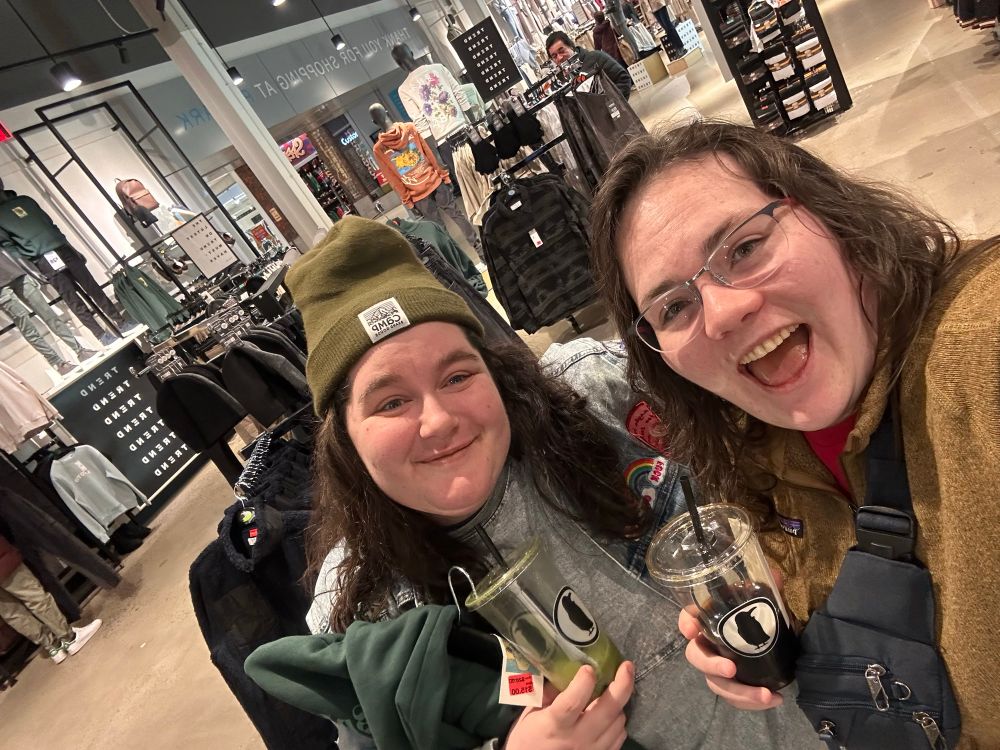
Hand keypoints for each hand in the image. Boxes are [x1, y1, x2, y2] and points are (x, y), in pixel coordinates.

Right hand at [504, 660, 634, 749]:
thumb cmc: (528, 740)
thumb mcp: (530, 714)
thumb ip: (548, 692)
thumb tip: (565, 669)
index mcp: (555, 725)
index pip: (572, 703)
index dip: (583, 683)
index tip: (588, 668)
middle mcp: (577, 739)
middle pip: (608, 710)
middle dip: (622, 685)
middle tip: (627, 666)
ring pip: (618, 722)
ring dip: (619, 703)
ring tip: (613, 691)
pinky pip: (619, 736)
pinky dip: (618, 722)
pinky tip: (610, 714)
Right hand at [677, 568, 785, 710]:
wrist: (773, 641)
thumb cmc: (759, 617)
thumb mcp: (765, 602)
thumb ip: (767, 587)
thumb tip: (774, 576)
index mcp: (710, 621)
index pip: (687, 617)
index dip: (685, 623)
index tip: (691, 629)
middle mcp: (708, 644)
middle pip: (696, 657)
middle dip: (711, 665)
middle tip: (731, 669)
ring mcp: (718, 668)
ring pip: (716, 684)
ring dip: (739, 693)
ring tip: (765, 695)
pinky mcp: (732, 686)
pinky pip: (734, 698)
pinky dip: (752, 702)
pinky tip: (774, 699)